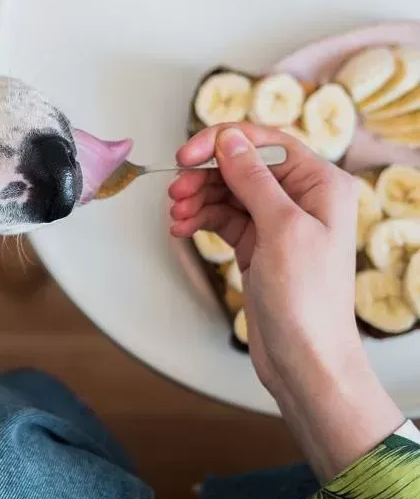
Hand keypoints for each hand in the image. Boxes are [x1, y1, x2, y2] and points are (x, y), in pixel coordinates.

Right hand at [168, 123, 403, 479]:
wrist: (304, 358)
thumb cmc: (307, 299)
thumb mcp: (281, 228)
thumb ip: (254, 180)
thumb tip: (230, 140)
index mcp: (321, 184)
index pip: (266, 144)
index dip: (222, 142)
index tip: (187, 155)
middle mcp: (302, 199)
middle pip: (242, 166)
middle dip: (205, 175)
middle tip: (175, 191)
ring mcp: (278, 223)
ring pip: (228, 193)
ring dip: (198, 199)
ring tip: (176, 216)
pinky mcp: (258, 246)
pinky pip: (223, 219)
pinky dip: (201, 220)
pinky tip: (182, 229)